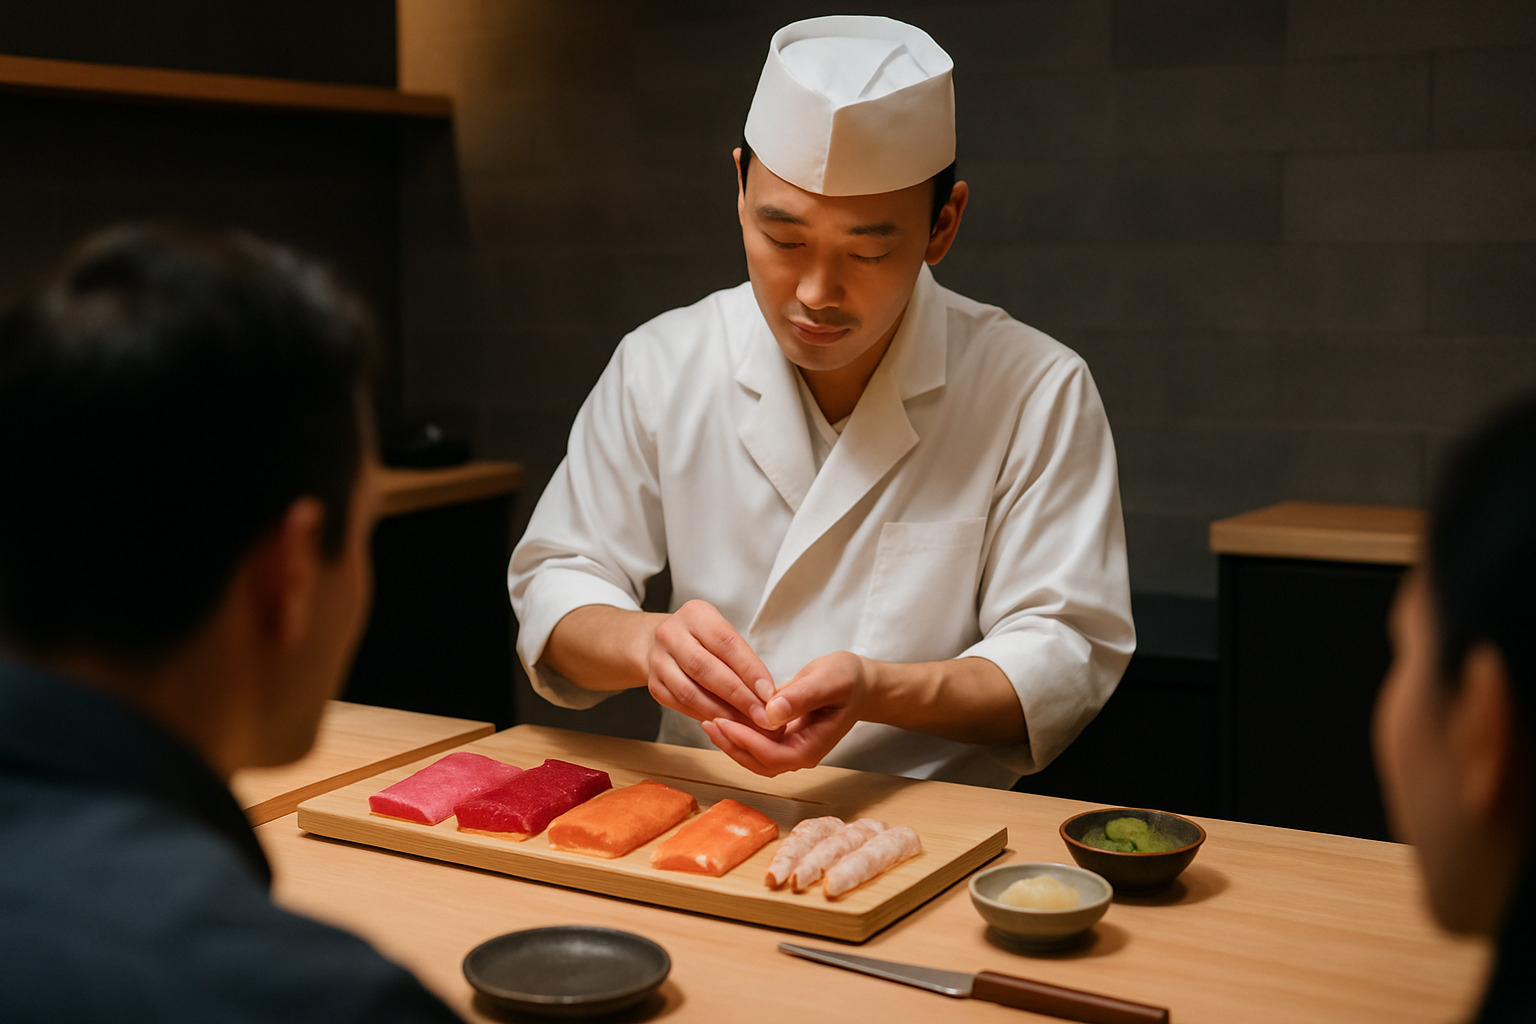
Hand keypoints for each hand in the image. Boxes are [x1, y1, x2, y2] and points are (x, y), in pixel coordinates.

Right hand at [646, 599, 777, 729]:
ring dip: (722, 712)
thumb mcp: (720, 633)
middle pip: (706, 669)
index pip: (725, 643)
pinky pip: (680, 705)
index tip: (769, 694)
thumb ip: (741, 657)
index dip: (749, 670)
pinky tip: (724, 724)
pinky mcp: (654, 685)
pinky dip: (705, 716)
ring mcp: (658, 661)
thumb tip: (768, 695)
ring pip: (690, 692)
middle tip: (761, 716)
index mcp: (695, 615)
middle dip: (738, 696)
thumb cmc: (701, 639)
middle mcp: (671, 635)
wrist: (659, 643)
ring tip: (746, 725)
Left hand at [701, 650, 868, 775]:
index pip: (774, 755)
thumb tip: (772, 713)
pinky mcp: (783, 739)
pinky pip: (757, 743)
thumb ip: (802, 696)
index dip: (746, 742)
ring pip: (754, 756)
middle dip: (732, 745)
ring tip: (709, 720)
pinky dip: (739, 733)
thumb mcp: (828, 680)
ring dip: (732, 742)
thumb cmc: (847, 680)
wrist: (858, 684)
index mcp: (813, 746)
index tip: (723, 721)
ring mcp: (791, 748)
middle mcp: (800, 754)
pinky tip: (723, 716)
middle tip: (708, 722)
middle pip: (759, 762)